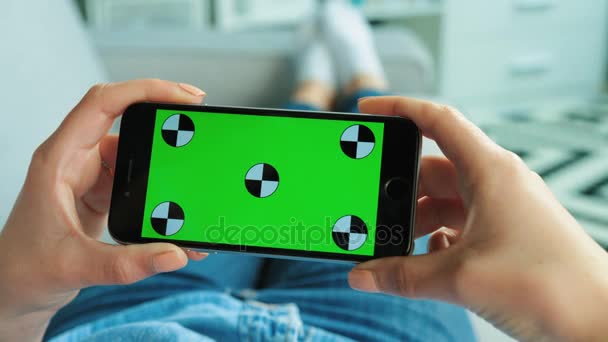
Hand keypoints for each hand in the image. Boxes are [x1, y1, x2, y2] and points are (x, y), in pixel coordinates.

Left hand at [0, 79, 208, 340]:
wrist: (15, 287)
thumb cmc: (26, 269)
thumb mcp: (75, 266)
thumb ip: (127, 264)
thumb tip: (174, 254)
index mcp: (59, 159)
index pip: (102, 103)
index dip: (145, 91)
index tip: (185, 98)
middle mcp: (77, 159)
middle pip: (126, 119)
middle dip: (166, 116)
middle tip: (202, 122)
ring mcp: (92, 174)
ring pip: (138, 149)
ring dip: (168, 157)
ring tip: (196, 165)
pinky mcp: (104, 191)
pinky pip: (140, 177)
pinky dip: (163, 185)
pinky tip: (180, 200)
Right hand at [349, 97, 607, 340]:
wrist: (599, 321)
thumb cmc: (550, 285)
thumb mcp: (461, 277)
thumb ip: (403, 276)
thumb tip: (363, 275)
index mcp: (490, 171)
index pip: (438, 121)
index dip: (399, 108)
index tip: (369, 110)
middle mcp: (497, 183)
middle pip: (433, 168)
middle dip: (398, 187)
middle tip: (370, 204)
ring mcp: (502, 209)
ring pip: (445, 201)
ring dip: (416, 221)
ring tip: (392, 244)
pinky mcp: (506, 235)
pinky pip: (460, 226)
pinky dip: (436, 241)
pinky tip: (426, 262)